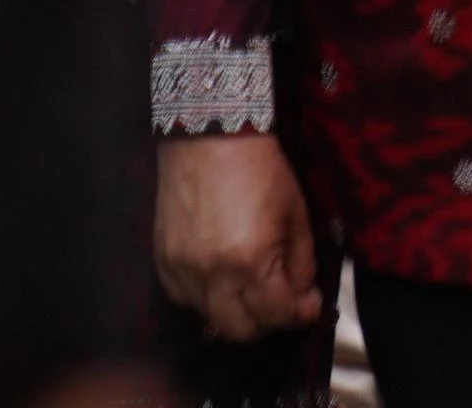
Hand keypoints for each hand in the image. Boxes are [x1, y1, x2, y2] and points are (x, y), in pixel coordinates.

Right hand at [152, 134, 324, 342]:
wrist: (210, 138)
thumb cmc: (261, 169)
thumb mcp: (296, 213)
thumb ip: (301, 260)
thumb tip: (303, 294)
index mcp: (251, 261)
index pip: (276, 314)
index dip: (299, 315)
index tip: (309, 306)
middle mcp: (211, 275)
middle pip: (240, 331)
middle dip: (268, 323)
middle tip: (283, 304)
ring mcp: (182, 271)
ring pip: (210, 319)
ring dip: (236, 313)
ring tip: (253, 289)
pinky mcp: (162, 263)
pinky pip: (184, 300)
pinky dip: (206, 299)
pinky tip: (223, 279)